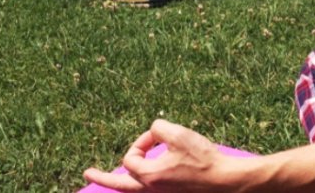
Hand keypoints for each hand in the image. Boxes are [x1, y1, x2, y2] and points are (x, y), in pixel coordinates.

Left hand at [83, 120, 239, 191]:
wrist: (227, 182)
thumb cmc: (203, 159)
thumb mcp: (178, 134)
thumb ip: (157, 128)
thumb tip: (154, 132)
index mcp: (149, 177)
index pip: (131, 157)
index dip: (141, 143)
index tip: (157, 137)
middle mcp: (152, 191)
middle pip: (120, 185)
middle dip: (103, 178)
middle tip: (87, 173)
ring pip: (134, 191)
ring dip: (121, 184)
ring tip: (108, 179)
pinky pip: (150, 191)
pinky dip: (140, 185)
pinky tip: (138, 180)